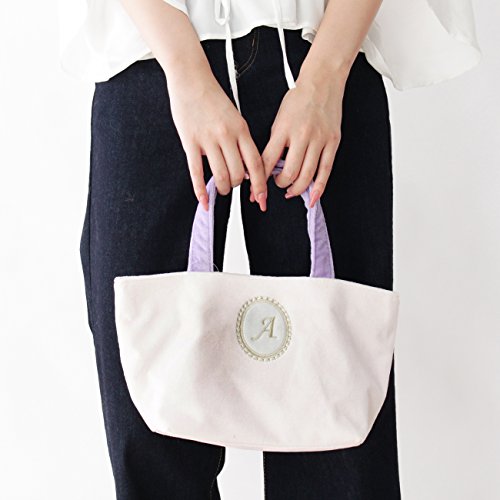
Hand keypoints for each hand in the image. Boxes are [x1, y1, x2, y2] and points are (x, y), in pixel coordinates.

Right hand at [169, 74, 267, 211]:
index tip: (262, 199)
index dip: (260, 185)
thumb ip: (242, 142)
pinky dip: (200, 191)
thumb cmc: (213, 98)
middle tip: (232, 185)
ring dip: (222, 188)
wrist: (191, 78)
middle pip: (237, 174)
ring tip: (220, 187)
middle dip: (236, 186)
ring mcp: (207, 139)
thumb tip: (246, 170)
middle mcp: (227, 135)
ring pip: (220, 175)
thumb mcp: (236, 118)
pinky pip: (196, 172)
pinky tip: (203, 202)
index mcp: (241, 129)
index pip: (255, 164)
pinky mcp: (190, 142)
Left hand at [256, 72, 345, 207]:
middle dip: (280, 184)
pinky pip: (325, 171)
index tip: (256, 190)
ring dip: (296, 189)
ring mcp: (319, 140)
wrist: (323, 82)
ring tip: (290, 190)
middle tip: (278, 184)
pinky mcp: (333, 143)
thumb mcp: (278, 120)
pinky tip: (312, 197)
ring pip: (307, 176)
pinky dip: (318, 188)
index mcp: (283, 129)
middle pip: (289, 173)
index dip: (260, 180)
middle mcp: (301, 135)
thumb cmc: (299, 99)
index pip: (268, 161)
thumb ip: (274, 144)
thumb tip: (266, 167)